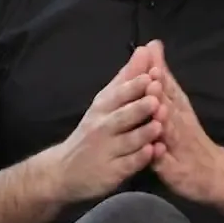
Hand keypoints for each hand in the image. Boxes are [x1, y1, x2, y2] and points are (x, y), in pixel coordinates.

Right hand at [48, 45, 164, 201]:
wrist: (65, 170)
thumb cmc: (92, 131)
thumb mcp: (106, 102)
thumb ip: (127, 77)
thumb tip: (146, 49)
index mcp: (103, 107)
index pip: (118, 94)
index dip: (134, 85)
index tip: (151, 75)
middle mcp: (102, 127)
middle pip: (122, 116)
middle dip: (138, 108)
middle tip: (156, 99)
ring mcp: (106, 151)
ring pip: (127, 141)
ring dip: (143, 133)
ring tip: (158, 125)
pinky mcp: (111, 172)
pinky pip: (127, 165)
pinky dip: (140, 159)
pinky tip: (152, 152)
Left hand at [144, 40, 223, 202]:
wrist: (214, 173)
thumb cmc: (189, 136)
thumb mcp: (177, 103)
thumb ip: (165, 77)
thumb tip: (154, 46)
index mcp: (177, 107)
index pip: (167, 84)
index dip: (158, 70)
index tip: (149, 51)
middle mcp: (179, 122)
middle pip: (170, 104)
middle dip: (161, 90)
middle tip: (153, 75)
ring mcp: (178, 145)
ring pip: (171, 131)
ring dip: (165, 120)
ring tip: (159, 110)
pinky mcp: (174, 168)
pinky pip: (167, 161)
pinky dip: (162, 155)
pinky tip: (157, 150)